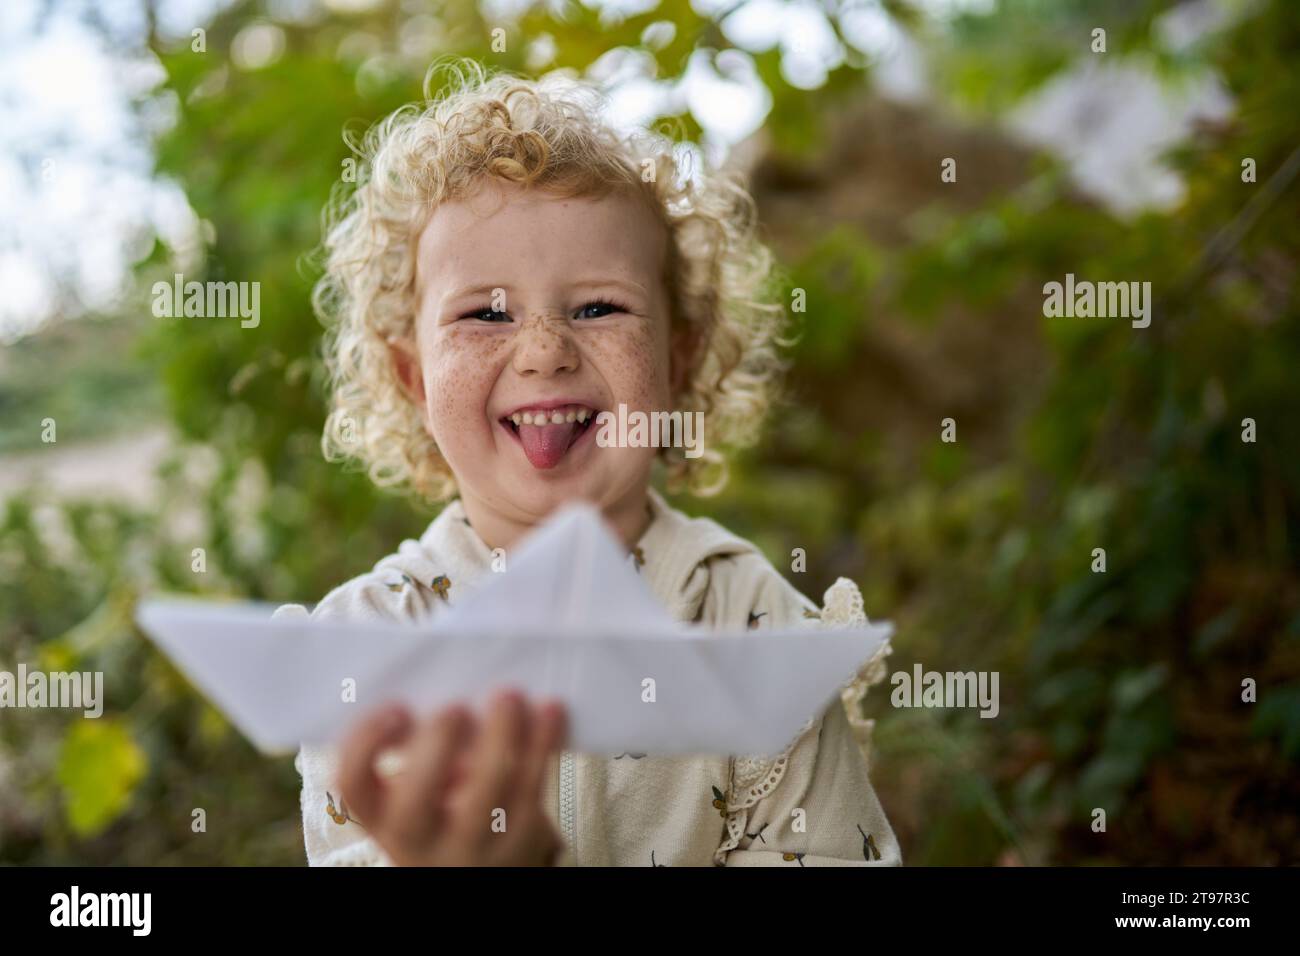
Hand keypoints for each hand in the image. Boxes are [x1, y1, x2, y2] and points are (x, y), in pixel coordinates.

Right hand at [337, 690, 567, 865]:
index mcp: (381, 812)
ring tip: (508, 695)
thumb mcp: (418, 787)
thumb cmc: (444, 806)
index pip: (354, 783)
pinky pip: (534, 784)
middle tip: (456, 707)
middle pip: (417, 797)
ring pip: (488, 788)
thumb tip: (454, 671)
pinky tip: (550, 710)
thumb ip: (423, 744)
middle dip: (438, 744)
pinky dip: (543, 741)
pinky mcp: (520, 836)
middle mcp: (418, 835)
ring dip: (502, 733)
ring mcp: (471, 841)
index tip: (396, 708)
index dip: (367, 742)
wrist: (481, 865)